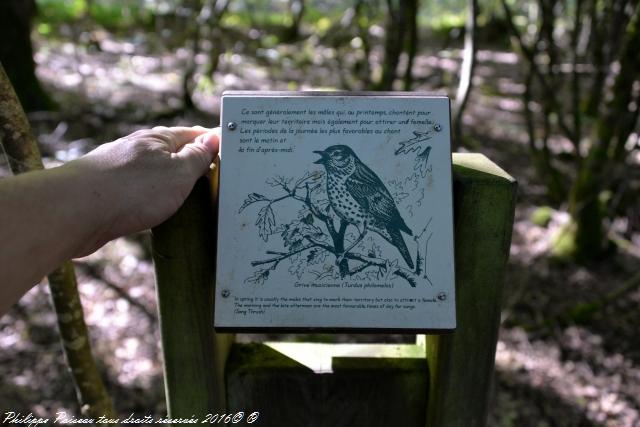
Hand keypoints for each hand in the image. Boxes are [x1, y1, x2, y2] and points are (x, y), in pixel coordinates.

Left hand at [71, 126, 219, 254]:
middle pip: (173, 153)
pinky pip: (141, 192)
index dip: (212, 141)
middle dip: (193, 162)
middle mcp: (138, 150)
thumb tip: (212, 138)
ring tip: (192, 196)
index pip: (193, 135)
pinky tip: (159, 210)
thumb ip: (197, 157)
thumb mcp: (178, 172)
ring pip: (156, 174)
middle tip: (215, 175)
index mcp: (157, 140)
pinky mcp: (110, 194)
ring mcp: (122, 171)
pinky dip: (155, 199)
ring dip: (173, 183)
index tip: (230, 148)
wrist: (76, 212)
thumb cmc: (132, 190)